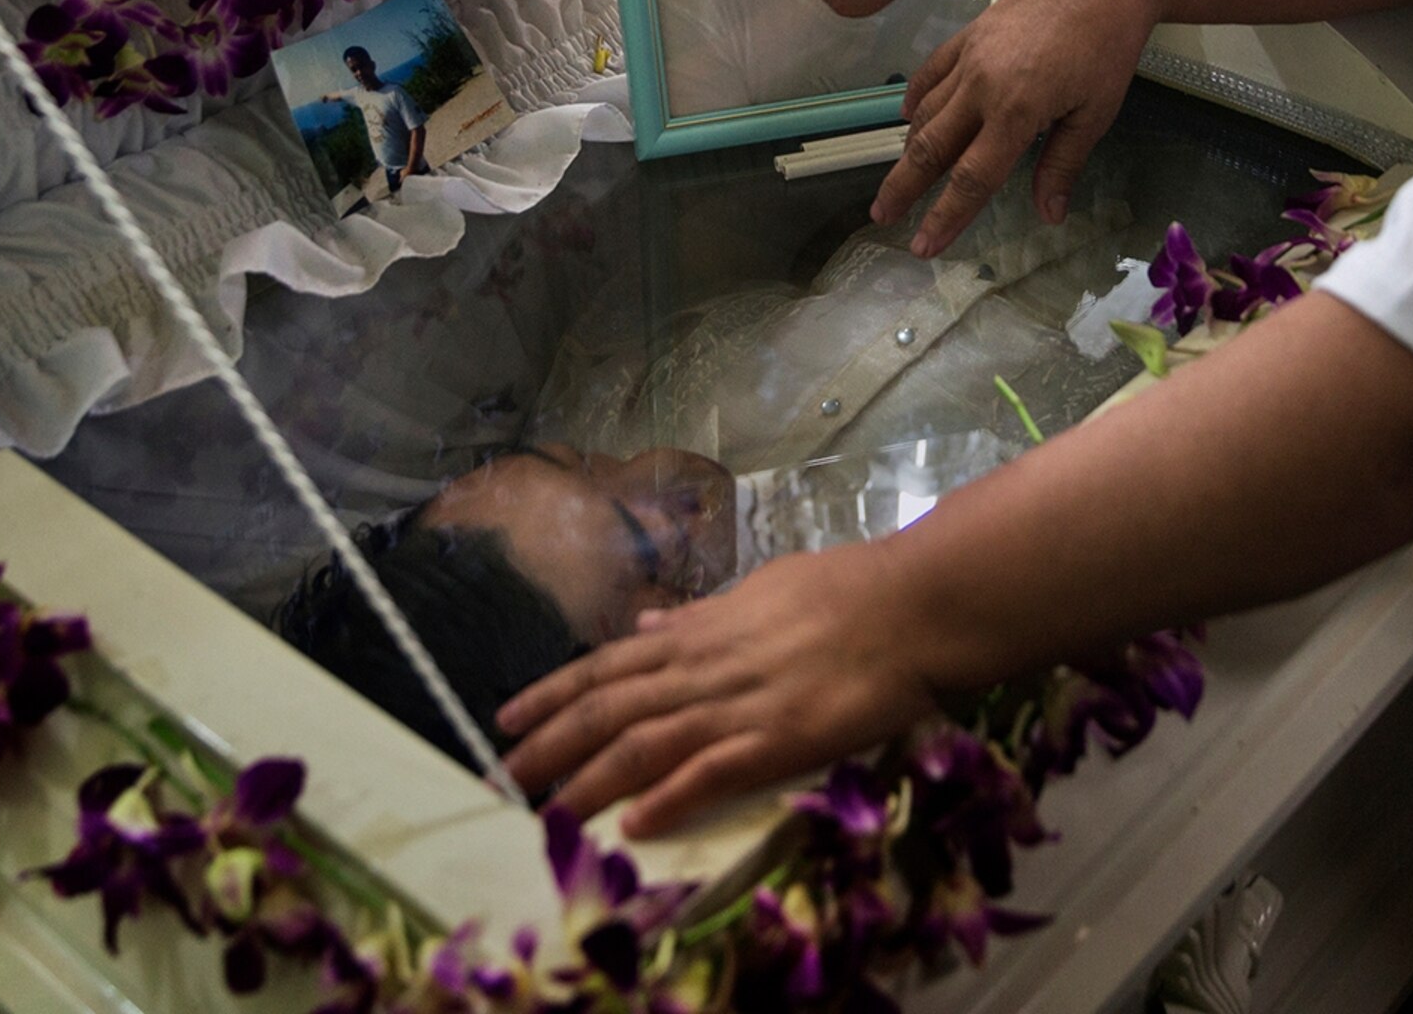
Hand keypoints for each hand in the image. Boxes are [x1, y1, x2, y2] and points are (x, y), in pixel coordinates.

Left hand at [497, 542, 940, 835]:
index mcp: (700, 630)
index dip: (554, 692)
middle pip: (609, 707)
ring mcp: (739, 704)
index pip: (608, 663)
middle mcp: (705, 667)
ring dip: (590, 779)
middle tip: (503, 778)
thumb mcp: (759, 588)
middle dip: (551, 745)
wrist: (909, 605)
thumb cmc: (844, 589)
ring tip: (547, 813)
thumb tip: (649, 621)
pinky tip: (635, 824)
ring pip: (645, 742)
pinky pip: (712, 771)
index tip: (507, 719)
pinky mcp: (780, 739)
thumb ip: (701, 613)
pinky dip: (670, 796)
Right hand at [875, 0, 1159, 254]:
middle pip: (931, 148)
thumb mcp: (1096, 113)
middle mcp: (982, 86)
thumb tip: (1048, 215)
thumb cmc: (1107, 48)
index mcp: (1017, 112)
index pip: (971, 178)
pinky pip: (930, 72)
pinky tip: (908, 118)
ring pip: (926, 111)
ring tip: (901, 177)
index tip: (923, 247)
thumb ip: (1063, 164)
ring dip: (910, 148)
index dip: (946, 217)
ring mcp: (970, 57)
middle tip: (881, 216)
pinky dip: (915, 98)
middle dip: (904, 186)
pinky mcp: (968, 34)